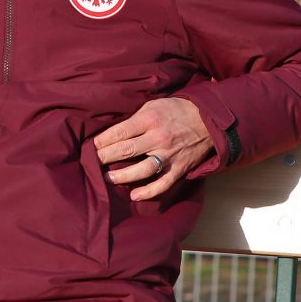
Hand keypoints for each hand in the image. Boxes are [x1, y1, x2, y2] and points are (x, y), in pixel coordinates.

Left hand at [93, 98, 212, 200]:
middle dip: (105, 158)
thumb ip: (135, 119)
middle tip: (91, 163)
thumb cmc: (176, 110)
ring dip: (122, 176)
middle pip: (126, 150)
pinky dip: (149, 191)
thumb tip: (113, 133)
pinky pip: (163, 183)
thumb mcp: (153, 106)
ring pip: (142, 169)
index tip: (91, 147)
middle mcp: (158, 138)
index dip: (102, 141)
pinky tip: (134, 196)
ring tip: (107, 179)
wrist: (209, 119)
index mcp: (150, 120)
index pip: (120, 132)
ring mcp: (169, 155)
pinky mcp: (179, 167)